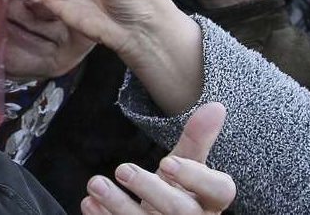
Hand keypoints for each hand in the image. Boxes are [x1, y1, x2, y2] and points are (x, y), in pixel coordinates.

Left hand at [82, 103, 234, 214]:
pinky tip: (90, 203)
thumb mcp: (185, 164)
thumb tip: (216, 106)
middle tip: (122, 168)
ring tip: (95, 183)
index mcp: (210, 201)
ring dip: (118, 204)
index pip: (219, 191)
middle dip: (149, 189)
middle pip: (180, 210)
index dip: (194, 178)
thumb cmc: (175, 191)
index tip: (166, 162)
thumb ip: (197, 139)